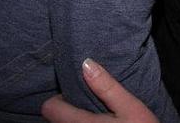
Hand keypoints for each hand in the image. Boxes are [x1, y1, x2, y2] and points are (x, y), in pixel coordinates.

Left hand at [41, 59, 158, 122]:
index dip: (61, 98)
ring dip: (72, 120)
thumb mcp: (130, 107)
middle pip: (54, 120)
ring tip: (94, 116)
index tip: (79, 95)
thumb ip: (107, 86)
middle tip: (90, 105)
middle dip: (67, 110)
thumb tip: (86, 63)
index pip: (48, 108)